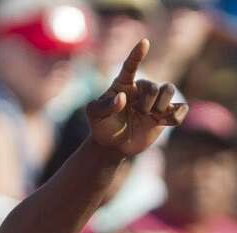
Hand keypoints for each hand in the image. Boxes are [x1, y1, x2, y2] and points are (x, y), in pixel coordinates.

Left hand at [88, 40, 187, 156]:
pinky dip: (176, 116)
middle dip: (146, 104)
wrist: (113, 145)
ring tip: (151, 116)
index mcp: (124, 83)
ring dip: (161, 106)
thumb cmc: (102, 126)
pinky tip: (164, 122)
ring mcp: (155, 100)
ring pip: (170, 90)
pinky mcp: (165, 114)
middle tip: (137, 113)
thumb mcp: (95, 116)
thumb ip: (103, 106)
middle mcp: (142, 88)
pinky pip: (181, 108)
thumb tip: (122, 98)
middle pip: (154, 87)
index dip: (137, 54)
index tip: (144, 42)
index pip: (130, 66)